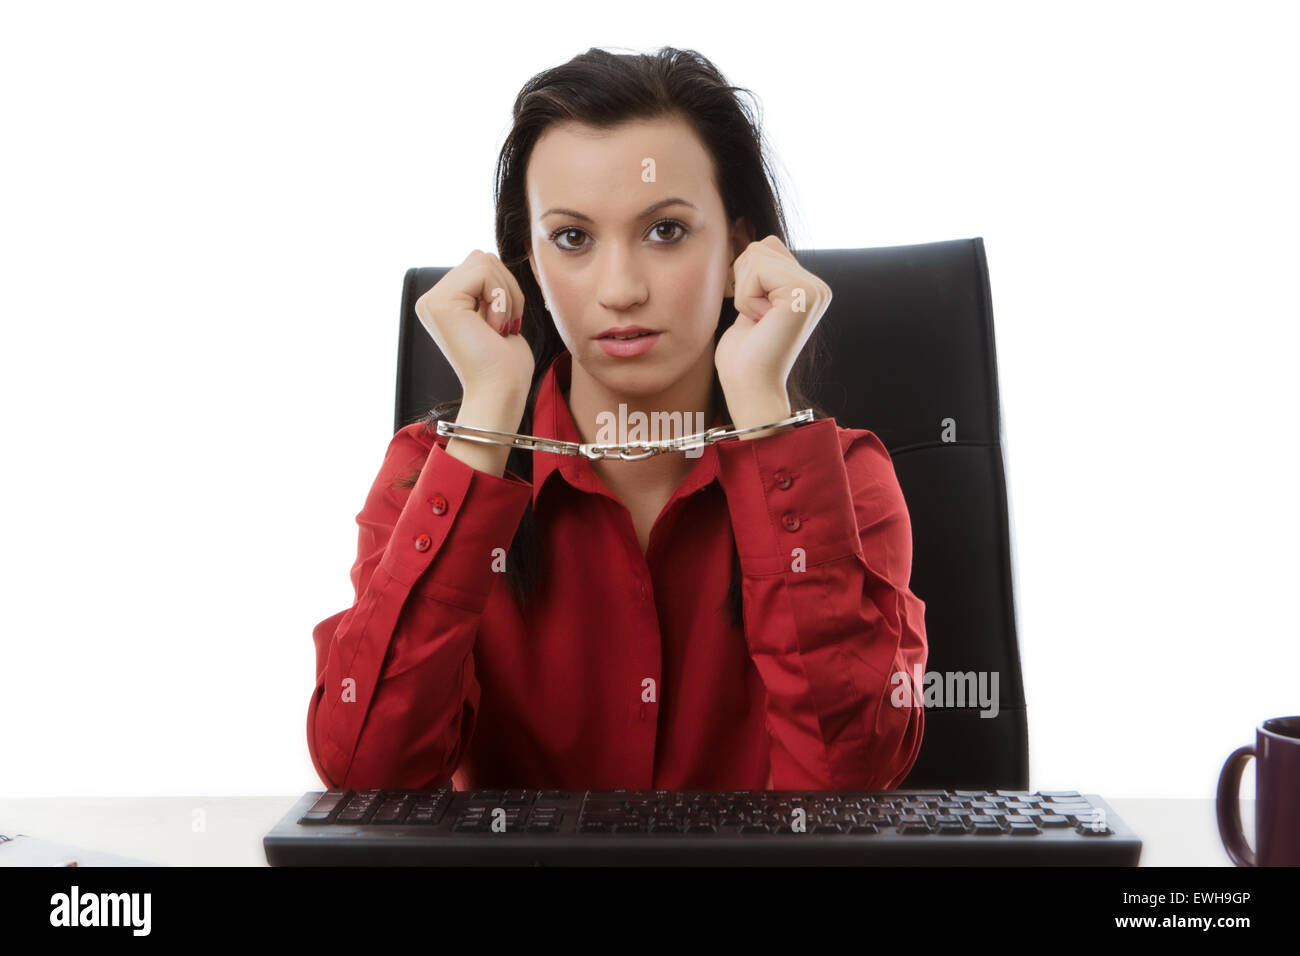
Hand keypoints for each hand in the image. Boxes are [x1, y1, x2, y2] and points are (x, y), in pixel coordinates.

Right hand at [413, 249, 533, 405]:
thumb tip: (486, 255)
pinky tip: (493, 327)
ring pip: (485, 262)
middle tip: (502, 327)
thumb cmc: (506, 365)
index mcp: (443, 303)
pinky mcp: (441, 302)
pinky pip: (484, 271)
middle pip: (483, 258)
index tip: (502, 326)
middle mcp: (431, 300)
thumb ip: (487, 285)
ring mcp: (432, 301)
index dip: (504, 289)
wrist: (500, 393)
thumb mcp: (497, 314)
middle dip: (507, 289)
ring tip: (497, 328)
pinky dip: (501, 298)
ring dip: (506, 296)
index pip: (481, 264)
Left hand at [714, 235, 831, 430]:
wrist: (748, 387)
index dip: (745, 277)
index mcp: (807, 286)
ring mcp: (815, 290)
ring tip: (759, 321)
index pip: (764, 246)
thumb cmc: (743, 353)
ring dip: (744, 291)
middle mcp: (818, 286)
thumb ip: (755, 270)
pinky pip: (756, 272)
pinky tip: (761, 323)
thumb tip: (741, 228)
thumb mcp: (749, 300)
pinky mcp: (804, 295)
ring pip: (755, 255)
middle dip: (743, 282)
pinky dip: (746, 298)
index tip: (755, 314)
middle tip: (756, 319)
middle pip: (760, 246)